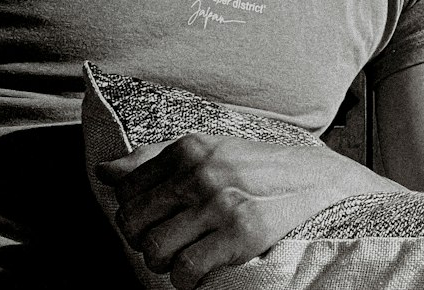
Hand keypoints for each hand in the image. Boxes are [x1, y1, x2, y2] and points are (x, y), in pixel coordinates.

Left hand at [98, 134, 397, 289]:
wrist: (318, 180)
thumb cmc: (254, 168)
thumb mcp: (207, 150)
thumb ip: (153, 160)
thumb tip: (104, 171)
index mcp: (189, 147)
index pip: (126, 192)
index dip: (135, 215)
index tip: (156, 220)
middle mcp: (201, 171)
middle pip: (133, 224)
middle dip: (145, 242)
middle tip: (169, 242)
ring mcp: (221, 202)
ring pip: (155, 252)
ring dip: (165, 265)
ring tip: (184, 257)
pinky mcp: (242, 234)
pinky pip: (186, 273)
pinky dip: (186, 282)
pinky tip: (201, 271)